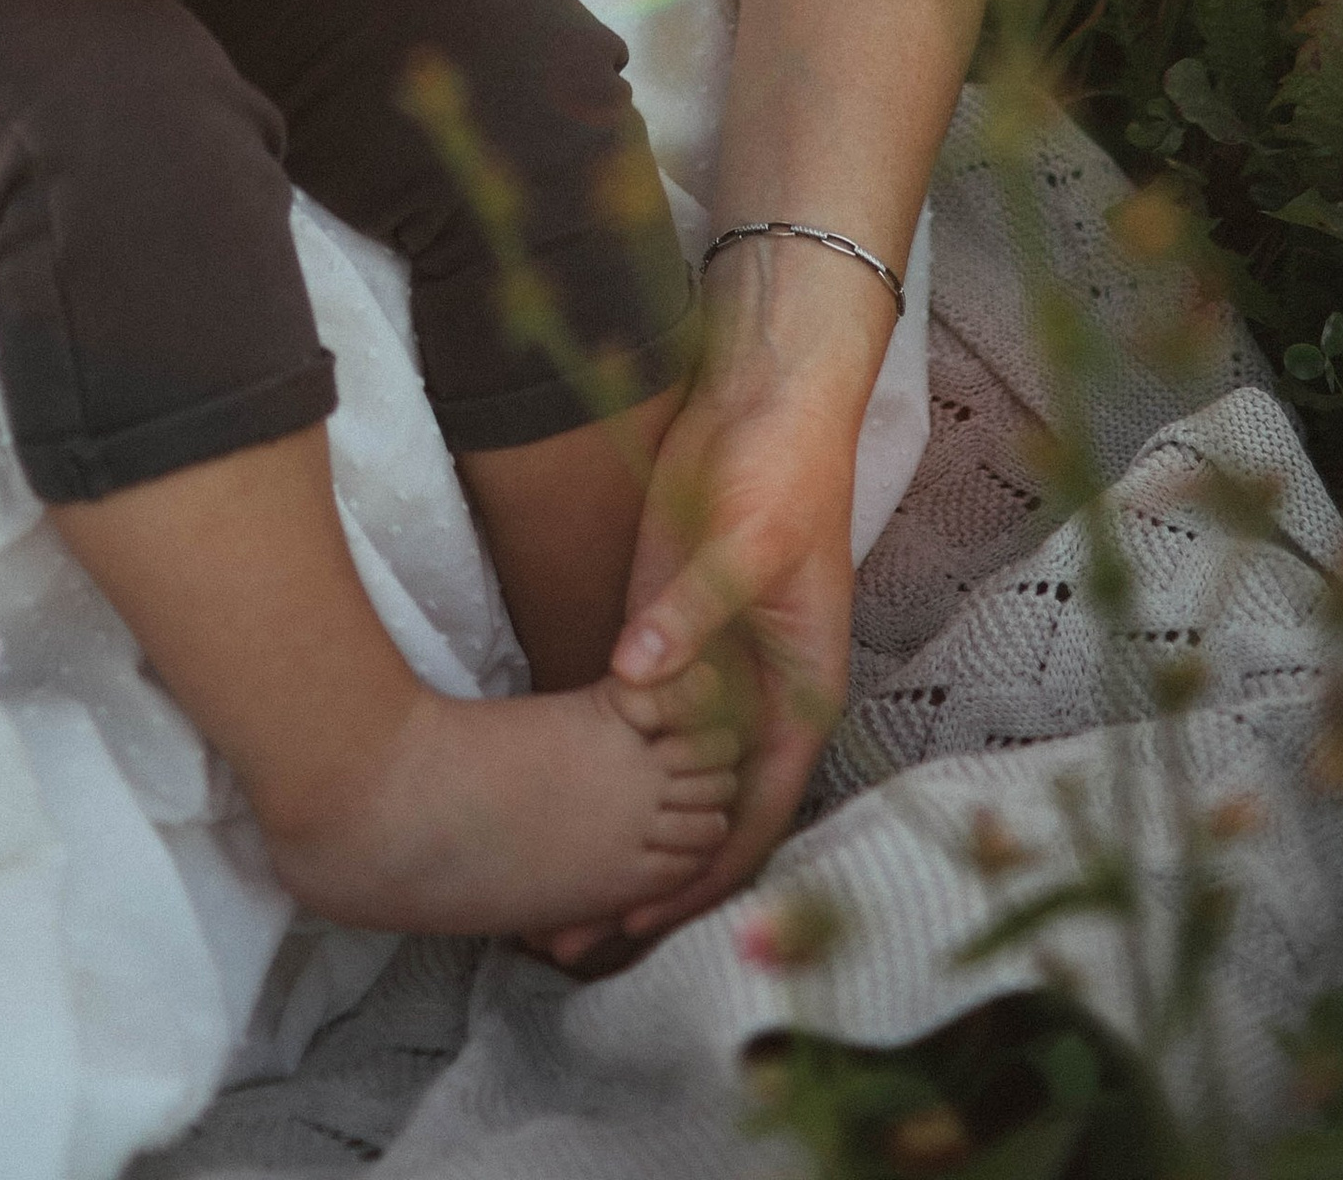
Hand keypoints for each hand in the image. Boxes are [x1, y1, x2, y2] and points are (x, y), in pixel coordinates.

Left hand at [538, 374, 859, 960]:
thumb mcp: (749, 542)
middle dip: (642, 887)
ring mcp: (706, 676)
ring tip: (543, 902)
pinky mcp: (661, 638)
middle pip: (699, 822)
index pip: (748, 821)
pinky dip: (600, 772)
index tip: (629, 926)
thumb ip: (693, 610)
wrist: (764, 399)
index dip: (694, 882)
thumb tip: (637, 674)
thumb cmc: (782, 472)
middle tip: (560, 943)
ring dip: (616, 842)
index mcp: (799, 700)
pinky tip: (549, 803)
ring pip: (662, 788)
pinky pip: (632, 728)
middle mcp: (755, 706)